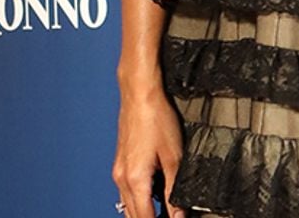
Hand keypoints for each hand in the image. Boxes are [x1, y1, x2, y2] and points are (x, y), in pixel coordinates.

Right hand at [112, 81, 186, 217]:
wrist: (140, 93)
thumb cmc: (156, 117)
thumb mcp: (173, 156)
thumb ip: (175, 189)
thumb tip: (179, 214)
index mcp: (135, 180)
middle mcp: (122, 179)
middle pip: (132, 217)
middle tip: (170, 217)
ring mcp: (119, 171)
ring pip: (127, 206)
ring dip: (143, 213)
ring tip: (164, 210)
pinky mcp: (120, 163)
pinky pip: (126, 192)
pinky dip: (138, 199)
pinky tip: (153, 194)